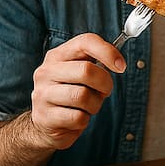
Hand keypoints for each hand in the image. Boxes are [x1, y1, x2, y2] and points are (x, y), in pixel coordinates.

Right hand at [28, 33, 124, 150]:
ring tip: (88, 106)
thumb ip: (96, 62)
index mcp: (57, 55)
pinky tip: (77, 118)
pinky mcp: (45, 117)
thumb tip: (119, 62)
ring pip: (82, 96)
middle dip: (104, 83)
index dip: (107, 52)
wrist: (47, 124)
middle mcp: (46, 71)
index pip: (85, 42)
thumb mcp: (80, 74)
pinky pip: (77, 117)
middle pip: (86, 70)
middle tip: (105, 91)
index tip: (121, 66)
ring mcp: (43, 94)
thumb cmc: (71, 94)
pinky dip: (84, 120)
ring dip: (94, 104)